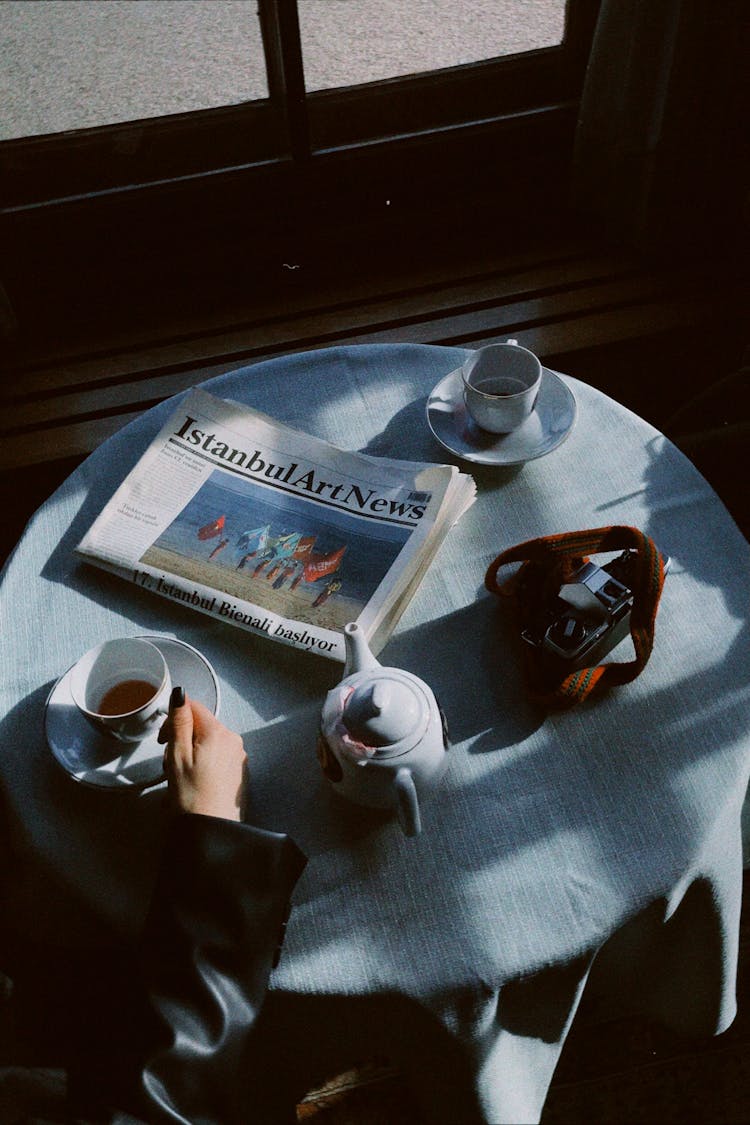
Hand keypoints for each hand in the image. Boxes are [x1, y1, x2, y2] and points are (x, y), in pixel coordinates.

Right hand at [158, 687, 246, 820]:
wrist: (212, 830)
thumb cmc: (192, 797)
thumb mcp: (178, 756)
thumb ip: (179, 722)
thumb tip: (180, 694)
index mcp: (218, 732)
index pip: (193, 708)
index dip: (173, 720)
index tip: (163, 739)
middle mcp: (233, 740)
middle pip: (200, 726)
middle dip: (181, 740)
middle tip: (169, 764)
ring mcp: (238, 756)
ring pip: (207, 743)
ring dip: (190, 754)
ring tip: (179, 779)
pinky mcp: (239, 771)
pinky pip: (217, 758)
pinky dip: (202, 765)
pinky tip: (193, 784)